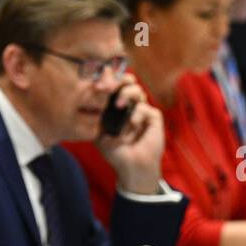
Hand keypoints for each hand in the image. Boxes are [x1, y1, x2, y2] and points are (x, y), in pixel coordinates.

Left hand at [96, 75, 164, 193]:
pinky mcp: (153, 118)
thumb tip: (91, 92)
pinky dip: (136, 115)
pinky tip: (132, 126)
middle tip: (109, 86)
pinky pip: (144, 108)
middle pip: (127, 80)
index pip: (113, 84)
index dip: (106, 79)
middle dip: (119, 79)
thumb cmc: (114, 150)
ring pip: (136, 90)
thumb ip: (96, 112)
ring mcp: (141, 110)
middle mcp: (129, 104)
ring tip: (118, 106)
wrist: (129, 167)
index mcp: (115, 104)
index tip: (97, 83)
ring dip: (126, 94)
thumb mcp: (99, 131)